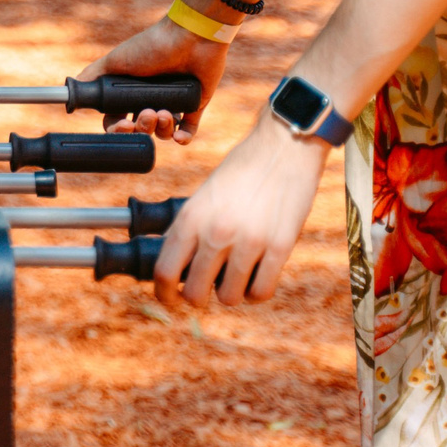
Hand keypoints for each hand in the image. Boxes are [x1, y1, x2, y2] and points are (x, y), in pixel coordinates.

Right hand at [78, 12, 230, 142]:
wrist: (188, 38)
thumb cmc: (150, 46)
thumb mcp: (116, 60)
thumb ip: (93, 75)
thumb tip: (68, 90)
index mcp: (129, 91)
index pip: (118, 119)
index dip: (118, 128)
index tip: (124, 126)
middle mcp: (149, 99)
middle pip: (140, 127)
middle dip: (142, 127)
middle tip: (147, 114)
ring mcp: (172, 102)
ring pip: (162, 132)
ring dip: (161, 129)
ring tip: (165, 113)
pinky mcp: (194, 105)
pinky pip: (187, 131)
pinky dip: (183, 138)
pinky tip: (179, 136)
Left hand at [152, 116, 329, 309]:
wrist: (282, 149)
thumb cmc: (241, 171)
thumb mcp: (204, 197)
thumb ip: (192, 229)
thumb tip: (179, 266)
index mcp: (191, 217)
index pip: (165, 271)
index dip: (164, 292)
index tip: (170, 297)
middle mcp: (216, 233)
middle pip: (195, 293)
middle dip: (198, 296)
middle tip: (206, 288)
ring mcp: (249, 242)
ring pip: (229, 297)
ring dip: (230, 293)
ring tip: (235, 278)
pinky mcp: (280, 247)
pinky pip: (261, 292)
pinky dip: (256, 292)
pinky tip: (256, 278)